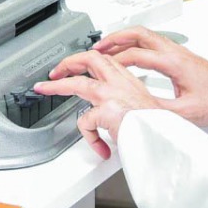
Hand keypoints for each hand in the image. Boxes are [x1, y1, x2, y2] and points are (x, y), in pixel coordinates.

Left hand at [34, 49, 162, 159]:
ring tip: (45, 88)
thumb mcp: (144, 107)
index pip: (105, 60)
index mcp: (129, 79)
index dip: (90, 59)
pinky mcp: (105, 109)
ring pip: (76, 82)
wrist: (163, 137)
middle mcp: (119, 82)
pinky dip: (89, 137)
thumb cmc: (157, 126)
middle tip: (57, 70)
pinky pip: (85, 122)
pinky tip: (99, 147)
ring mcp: (110, 93)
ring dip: (56, 85)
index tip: (81, 63)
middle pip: (89, 59)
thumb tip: (114, 117)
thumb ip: (128, 105)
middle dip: (69, 62)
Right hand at [93, 27, 207, 126]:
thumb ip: (158, 109)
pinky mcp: (178, 55)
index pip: (138, 55)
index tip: (101, 66)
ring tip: (107, 47)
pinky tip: (128, 53)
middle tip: (98, 46)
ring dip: (124, 38)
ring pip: (145, 34)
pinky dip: (134, 43)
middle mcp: (174, 51)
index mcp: (174, 63)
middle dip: (115, 38)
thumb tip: (136, 108)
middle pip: (139, 34)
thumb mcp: (185, 112)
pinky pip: (151, 41)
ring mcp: (177, 50)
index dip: (116, 60)